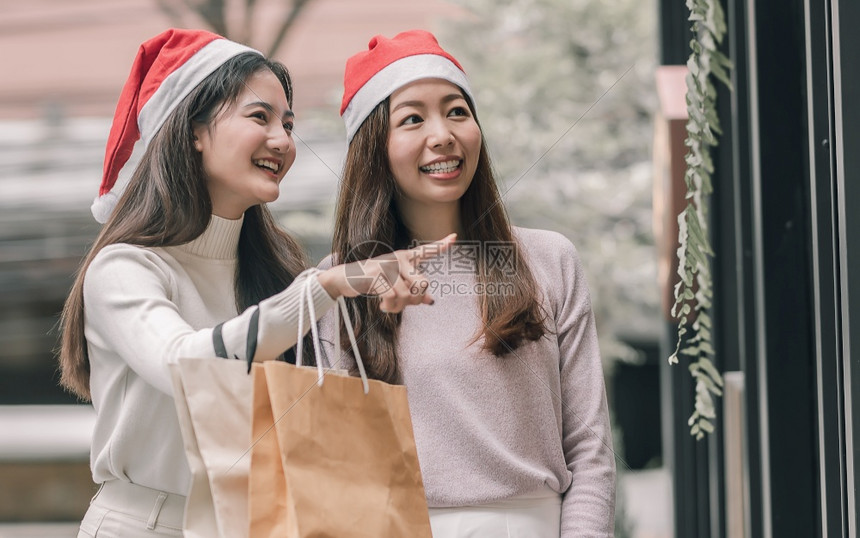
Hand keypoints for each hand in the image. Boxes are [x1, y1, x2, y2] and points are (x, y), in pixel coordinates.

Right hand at [318, 233, 455, 312]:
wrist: (346, 279)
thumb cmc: (373, 282)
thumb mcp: (394, 285)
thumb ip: (412, 290)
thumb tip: (430, 301)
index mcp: (404, 257)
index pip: (425, 251)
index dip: (440, 245)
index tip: (454, 237)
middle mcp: (398, 258)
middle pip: (422, 284)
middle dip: (416, 300)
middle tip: (404, 305)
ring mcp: (387, 264)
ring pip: (407, 294)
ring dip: (399, 307)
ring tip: (389, 307)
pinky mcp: (376, 274)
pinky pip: (393, 298)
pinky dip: (390, 307)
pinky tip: (382, 307)